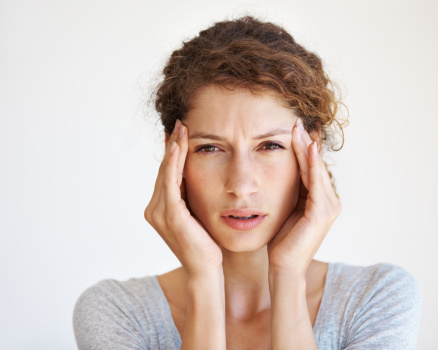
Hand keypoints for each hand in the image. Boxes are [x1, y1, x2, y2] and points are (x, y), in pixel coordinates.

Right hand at [144, 120, 222, 276]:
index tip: (180, 133)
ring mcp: (160, 213)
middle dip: (172, 145)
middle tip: (180, 123)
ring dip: (173, 149)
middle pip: (164, 170)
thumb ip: (190, 197)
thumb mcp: (195, 215)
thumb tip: (195, 176)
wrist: (206, 269)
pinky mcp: (171, 215)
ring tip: (181, 129)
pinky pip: (171, 183)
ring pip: (166, 172)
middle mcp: (154, 209)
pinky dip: (174, 163)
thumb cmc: (206, 244)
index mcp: (159, 209)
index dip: (172, 152)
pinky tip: (179, 147)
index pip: (166, 174)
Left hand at [267, 118, 341, 275]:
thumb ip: (289, 191)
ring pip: (316, 170)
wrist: (283, 266)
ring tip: (298, 129)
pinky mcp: (322, 213)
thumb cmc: (281, 240)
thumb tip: (279, 173)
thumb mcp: (285, 209)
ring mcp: (329, 207)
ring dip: (307, 148)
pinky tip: (308, 148)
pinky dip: (312, 165)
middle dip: (304, 143)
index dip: (301, 148)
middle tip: (295, 121)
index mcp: (320, 199)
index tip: (292, 128)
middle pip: (314, 165)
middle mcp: (329, 201)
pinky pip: (316, 184)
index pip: (310, 168)